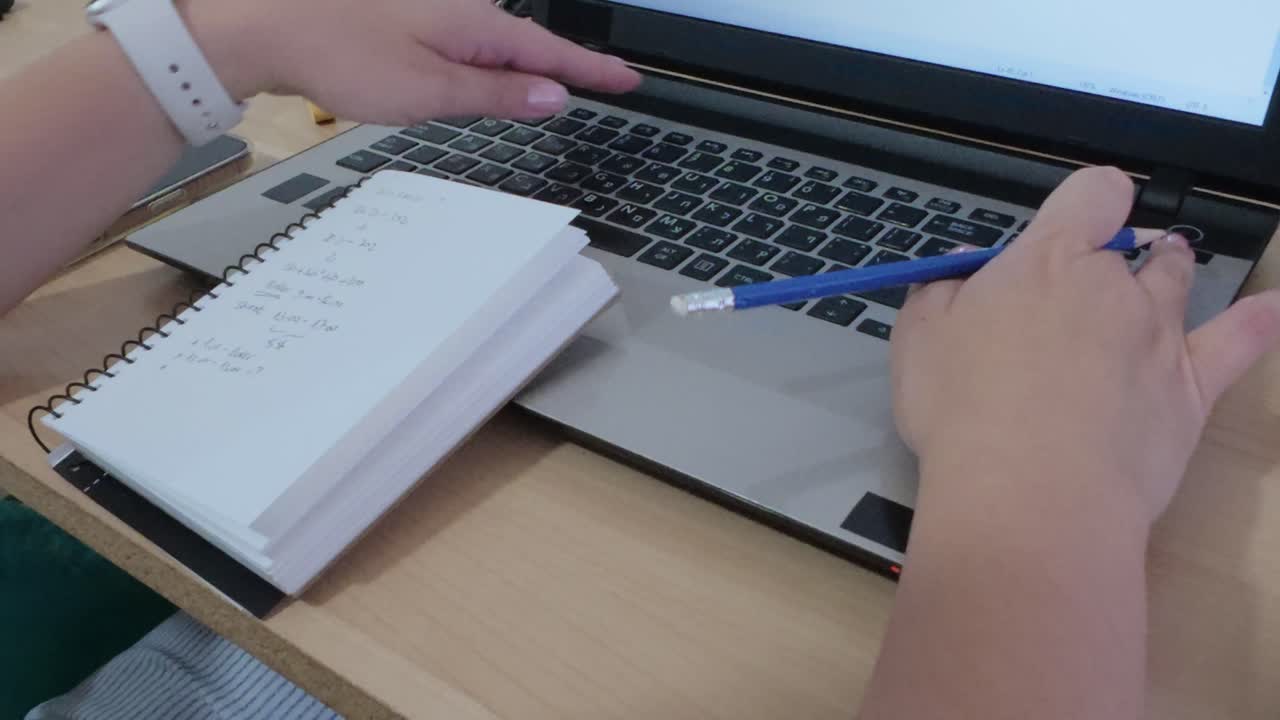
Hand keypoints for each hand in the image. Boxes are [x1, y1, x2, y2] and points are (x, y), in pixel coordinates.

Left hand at [182, 0, 641, 123]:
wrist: (265, 25)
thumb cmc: (341, 54)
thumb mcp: (428, 89)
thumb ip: (494, 95)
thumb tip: (552, 96)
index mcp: (473, 23)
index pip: (551, 52)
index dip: (592, 70)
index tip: (630, 81)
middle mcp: (458, 8)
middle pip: (524, 47)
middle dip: (559, 70)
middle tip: (603, 86)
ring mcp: (430, 11)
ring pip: (489, 47)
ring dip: (515, 74)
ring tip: (541, 95)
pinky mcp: (404, 20)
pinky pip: (458, 45)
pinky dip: (477, 67)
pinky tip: (469, 81)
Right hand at [891, 167, 1279, 521]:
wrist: (1031, 492)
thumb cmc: (964, 412)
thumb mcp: (919, 343)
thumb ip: (940, 293)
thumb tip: (960, 267)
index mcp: (1047, 261)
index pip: (1092, 195)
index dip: (1087, 204)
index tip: (1071, 230)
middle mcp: (1113, 287)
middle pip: (1131, 249)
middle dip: (1110, 263)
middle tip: (1076, 301)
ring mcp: (1159, 335)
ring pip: (1177, 283)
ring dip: (1167, 278)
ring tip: (1155, 287)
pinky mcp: (1190, 389)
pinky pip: (1240, 341)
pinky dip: (1257, 323)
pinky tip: (1268, 312)